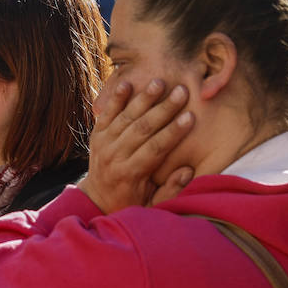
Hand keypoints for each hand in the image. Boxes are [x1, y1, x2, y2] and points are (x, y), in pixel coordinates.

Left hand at [81, 78, 195, 212]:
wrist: (98, 197)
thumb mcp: (152, 205)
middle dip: (162, 109)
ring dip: (142, 99)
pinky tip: (126, 83)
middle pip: (141, 129)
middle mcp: (113, 157)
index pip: (154, 149)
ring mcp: (102, 144)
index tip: (190, 116)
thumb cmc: (132, 200)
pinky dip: (115, 99)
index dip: (172, 132)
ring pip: (124, 117)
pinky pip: (106, 114)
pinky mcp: (96, 134)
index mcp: (129, 174)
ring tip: (159, 82)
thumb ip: (170, 190)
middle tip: (182, 91)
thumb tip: (187, 171)